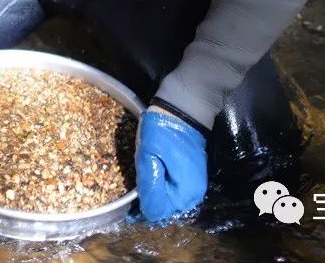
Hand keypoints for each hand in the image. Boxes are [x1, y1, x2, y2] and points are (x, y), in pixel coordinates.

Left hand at [135, 106, 207, 221]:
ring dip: (155, 193)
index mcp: (184, 193)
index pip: (159, 213)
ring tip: (142, 178)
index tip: (128, 199)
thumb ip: (150, 186)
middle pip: (165, 209)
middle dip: (149, 201)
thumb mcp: (148, 157)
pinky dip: (163, 185)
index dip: (142, 207)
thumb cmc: (162, 132)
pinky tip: (153, 173)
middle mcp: (194, 194)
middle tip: (134, 186)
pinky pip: (175, 189)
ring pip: (170, 199)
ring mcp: (195, 185)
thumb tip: (149, 213)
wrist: (183, 110)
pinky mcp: (193, 175)